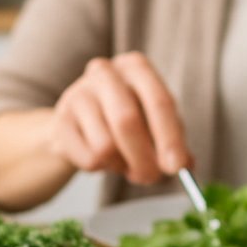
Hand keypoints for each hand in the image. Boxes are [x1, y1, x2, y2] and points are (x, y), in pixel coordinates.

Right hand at [49, 52, 190, 184]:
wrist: (80, 123)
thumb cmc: (126, 120)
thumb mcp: (156, 124)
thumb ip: (173, 143)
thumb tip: (186, 165)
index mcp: (136, 67)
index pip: (159, 101)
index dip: (170, 137)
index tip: (178, 167)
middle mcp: (105, 72)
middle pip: (127, 121)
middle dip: (144, 158)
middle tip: (151, 178)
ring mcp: (78, 93)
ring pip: (105, 145)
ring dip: (121, 165)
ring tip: (124, 162)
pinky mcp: (60, 120)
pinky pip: (88, 158)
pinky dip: (102, 168)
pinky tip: (103, 158)